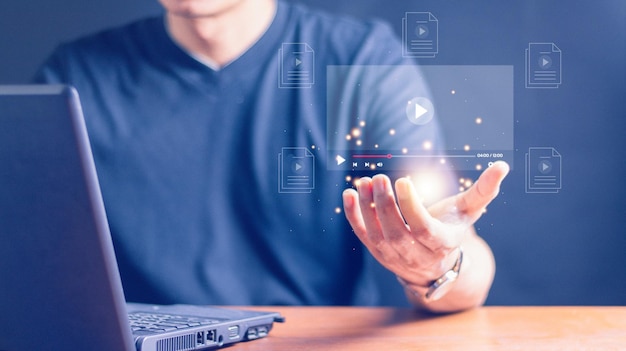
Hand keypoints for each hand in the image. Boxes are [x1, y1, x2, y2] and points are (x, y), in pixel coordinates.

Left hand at [342, 161, 508, 287]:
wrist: (432, 263)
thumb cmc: (451, 228)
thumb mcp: (468, 212)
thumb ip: (484, 190)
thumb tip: (503, 166)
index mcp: (440, 243)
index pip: (422, 227)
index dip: (411, 206)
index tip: (403, 180)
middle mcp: (415, 253)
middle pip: (396, 231)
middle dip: (385, 204)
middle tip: (379, 178)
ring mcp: (393, 255)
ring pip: (376, 233)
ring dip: (367, 207)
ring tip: (364, 181)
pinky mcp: (376, 250)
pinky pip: (361, 234)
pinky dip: (352, 215)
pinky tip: (348, 193)